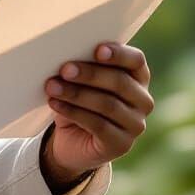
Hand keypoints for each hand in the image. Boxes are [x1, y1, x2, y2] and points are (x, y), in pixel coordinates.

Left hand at [43, 42, 152, 176]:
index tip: (97, 50)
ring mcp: (135, 124)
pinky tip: (56, 104)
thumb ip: (83, 67)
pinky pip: (98, 125)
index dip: (118, 54)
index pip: (135, 60)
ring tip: (52, 87)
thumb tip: (67, 58)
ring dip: (76, 94)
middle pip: (120, 82)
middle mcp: (142, 100)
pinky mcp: (121, 144)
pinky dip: (73, 112)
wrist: (73, 141)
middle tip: (64, 69)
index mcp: (138, 77)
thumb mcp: (82, 82)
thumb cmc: (80, 101)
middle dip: (90, 74)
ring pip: (107, 104)